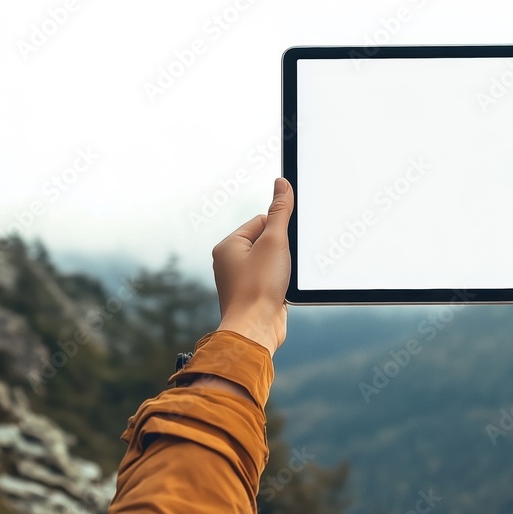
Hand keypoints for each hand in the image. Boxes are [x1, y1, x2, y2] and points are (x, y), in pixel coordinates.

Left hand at [211, 178, 293, 357]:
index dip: (279, 231)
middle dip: (282, 250)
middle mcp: (230, 262)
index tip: (283, 246)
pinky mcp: (253, 295)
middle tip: (283, 263)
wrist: (257, 329)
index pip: (261, 221)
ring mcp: (241, 280)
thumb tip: (282, 184)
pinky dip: (282, 282)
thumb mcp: (274, 241)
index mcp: (228, 246)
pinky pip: (273, 279)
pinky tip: (283, 291)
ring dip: (284, 267)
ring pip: (273, 261)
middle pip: (268, 241)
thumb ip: (280, 211)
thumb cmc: (259, 287)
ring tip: (281, 280)